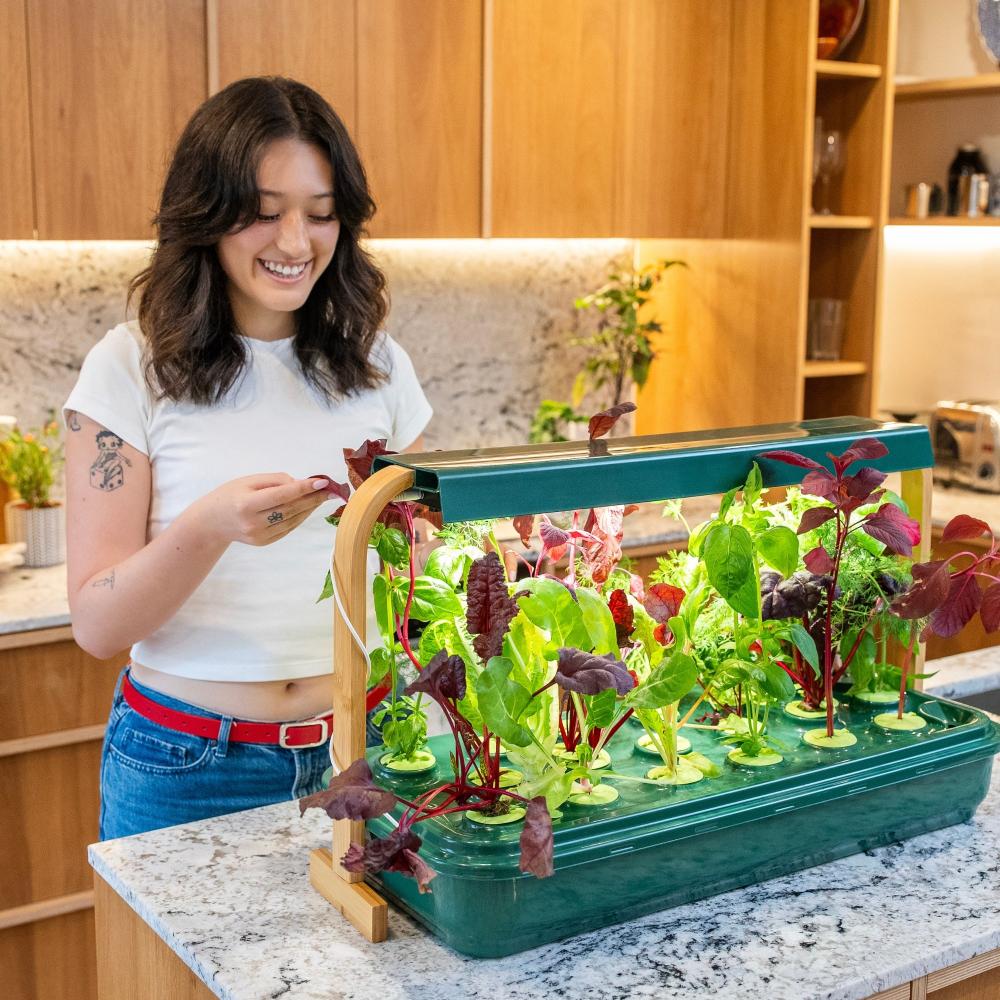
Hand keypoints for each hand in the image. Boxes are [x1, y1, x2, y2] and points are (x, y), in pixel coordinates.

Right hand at [192, 473, 332, 546]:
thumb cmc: (230, 495)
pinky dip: (300, 517)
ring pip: (293, 520)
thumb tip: (300, 484)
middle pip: (291, 509)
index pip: (282, 495)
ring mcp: (259, 536)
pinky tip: (308, 507)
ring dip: (310, 508)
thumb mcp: (248, 481)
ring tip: (323, 496)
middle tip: (331, 489)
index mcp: (247, 504)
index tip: (323, 481)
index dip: (305, 488)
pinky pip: (288, 528)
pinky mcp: (264, 543)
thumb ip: (275, 481)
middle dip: (314, 498)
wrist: (211, 522)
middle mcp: (254, 522)